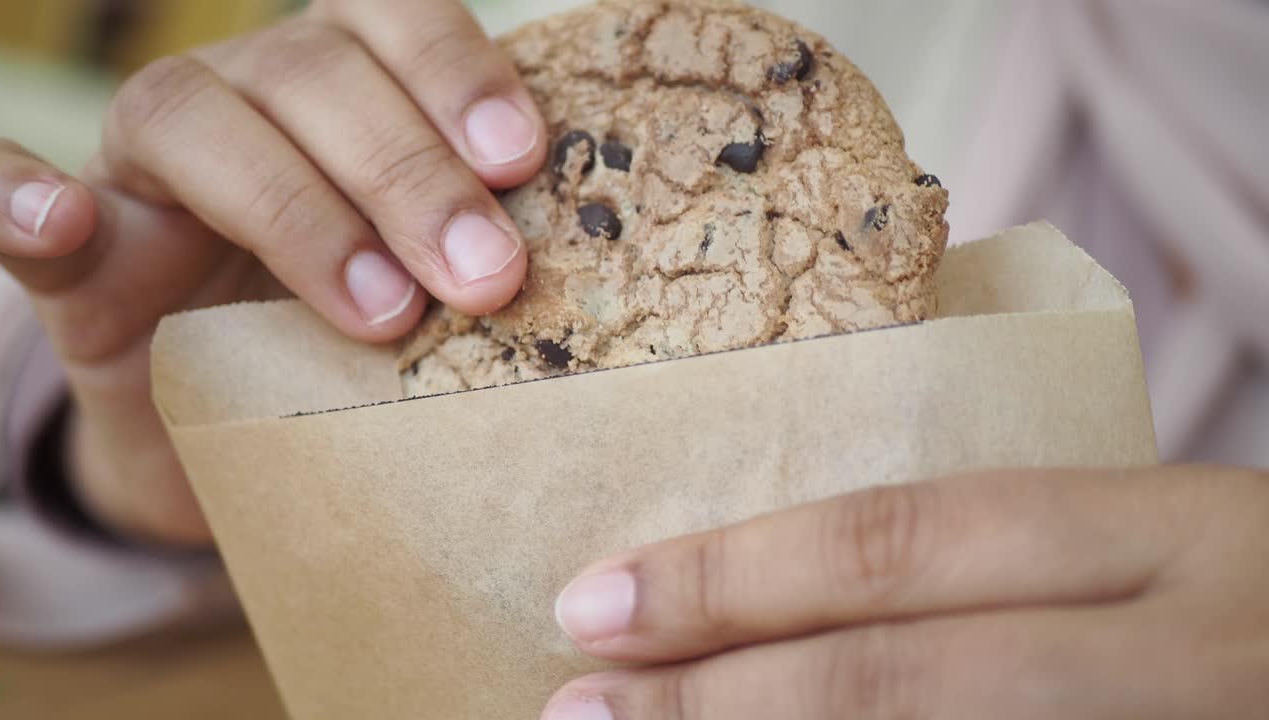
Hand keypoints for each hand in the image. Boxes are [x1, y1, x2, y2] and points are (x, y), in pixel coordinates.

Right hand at [0, 0, 544, 544]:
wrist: (245, 420)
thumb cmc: (361, 337)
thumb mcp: (435, 284)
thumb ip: (476, 246)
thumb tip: (580, 252)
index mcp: (346, 85)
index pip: (393, 21)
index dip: (455, 74)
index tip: (520, 161)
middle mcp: (247, 97)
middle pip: (311, 76)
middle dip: (406, 172)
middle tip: (483, 277)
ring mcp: (150, 167)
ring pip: (195, 122)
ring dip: (293, 209)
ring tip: (378, 311)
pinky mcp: (75, 251)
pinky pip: (10, 195)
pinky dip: (16, 198)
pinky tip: (56, 220)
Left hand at [545, 466, 1268, 718]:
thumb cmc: (1239, 597)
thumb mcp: (1146, 541)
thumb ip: (995, 561)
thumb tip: (781, 593)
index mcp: (1169, 533)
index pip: (906, 540)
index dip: (736, 576)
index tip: (599, 597)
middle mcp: (1183, 649)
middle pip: (903, 675)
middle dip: (720, 697)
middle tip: (580, 707)